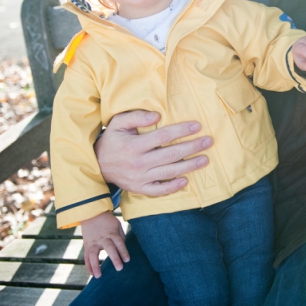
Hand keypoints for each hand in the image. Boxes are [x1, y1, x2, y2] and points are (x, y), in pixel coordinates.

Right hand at [81, 211, 128, 277]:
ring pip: (93, 255)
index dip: (123, 251)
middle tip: (119, 268)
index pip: (119, 242)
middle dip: (114, 258)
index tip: (127, 260)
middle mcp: (102, 238)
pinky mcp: (87, 245)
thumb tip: (122, 249)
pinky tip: (92, 274)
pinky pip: (86, 257)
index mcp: (111, 232)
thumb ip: (120, 236)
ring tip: (99, 276)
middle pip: (109, 248)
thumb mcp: (116, 225)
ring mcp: (93, 242)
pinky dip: (88, 266)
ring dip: (95, 266)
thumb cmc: (107, 221)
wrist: (91, 213)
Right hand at [96, 110, 211, 196]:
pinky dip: (173, 187)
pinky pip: (159, 190)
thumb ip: (136, 116)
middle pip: (171, 154)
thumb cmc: (112, 140)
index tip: (197, 126)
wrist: (97, 165)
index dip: (181, 130)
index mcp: (134, 145)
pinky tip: (186, 180)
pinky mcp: (139, 189)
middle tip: (209, 141)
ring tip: (205, 159)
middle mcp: (138, 163)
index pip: (163, 136)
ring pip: (169, 172)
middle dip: (192, 147)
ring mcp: (139, 178)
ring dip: (189, 166)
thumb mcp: (118, 123)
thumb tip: (157, 115)